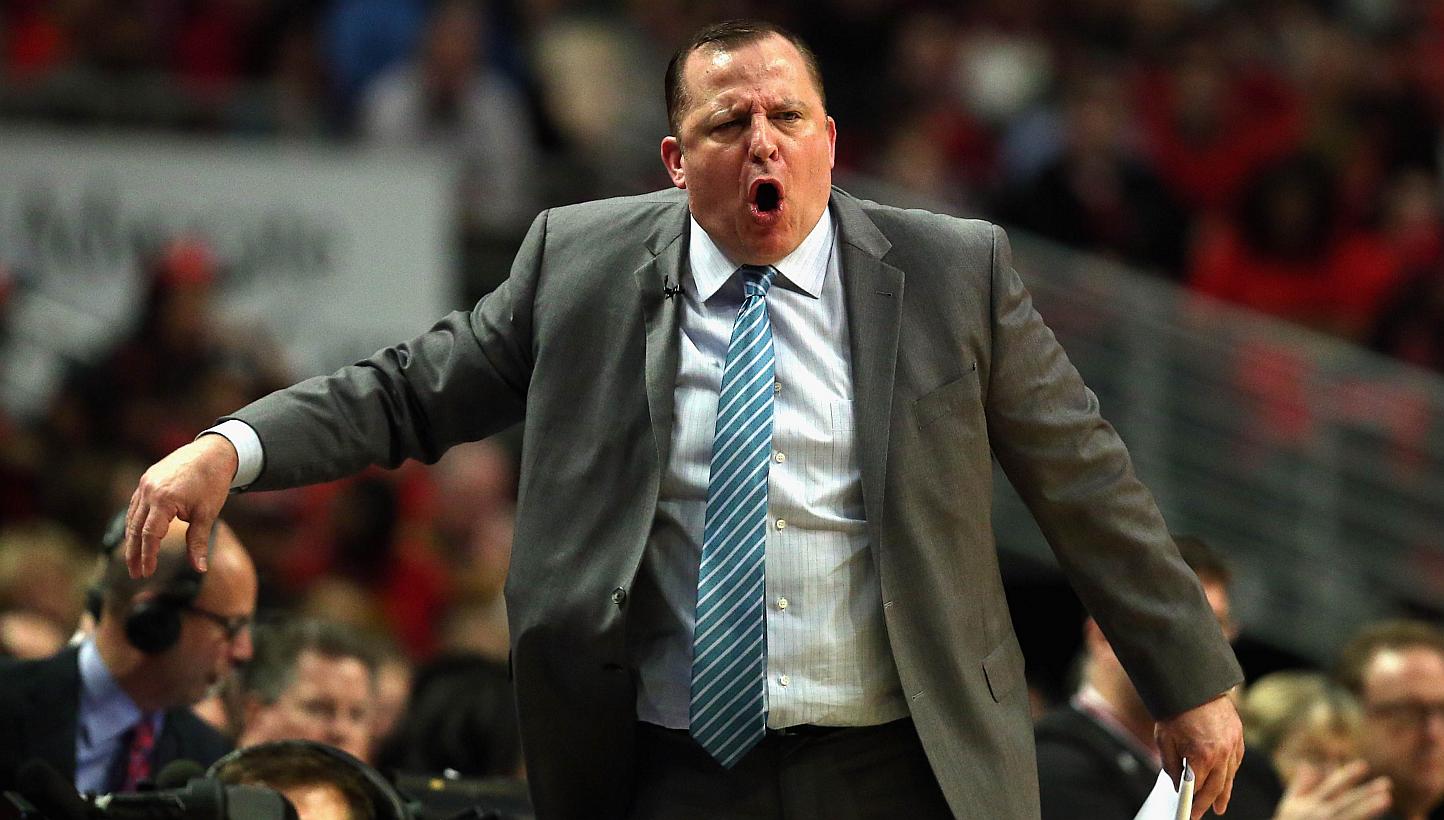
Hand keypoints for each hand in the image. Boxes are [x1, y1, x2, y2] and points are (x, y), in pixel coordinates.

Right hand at [124, 434, 237, 577]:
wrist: (213, 452)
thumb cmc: (212, 483)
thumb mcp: (207, 514)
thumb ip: (198, 542)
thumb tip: (200, 569)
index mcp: (163, 499)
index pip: (149, 535)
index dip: (148, 556)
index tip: (147, 573)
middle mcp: (148, 491)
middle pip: (135, 528)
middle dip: (134, 553)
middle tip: (135, 575)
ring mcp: (144, 484)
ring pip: (133, 517)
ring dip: (131, 539)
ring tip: (134, 560)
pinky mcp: (146, 480)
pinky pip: (136, 505)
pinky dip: (135, 522)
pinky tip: (136, 536)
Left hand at [1155, 694, 1243, 819]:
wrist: (1194, 685)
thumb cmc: (1175, 711)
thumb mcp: (1164, 741)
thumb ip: (1171, 766)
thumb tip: (1177, 784)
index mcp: (1202, 756)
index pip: (1198, 788)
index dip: (1193, 803)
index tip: (1190, 814)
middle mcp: (1221, 753)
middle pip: (1216, 786)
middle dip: (1208, 802)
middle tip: (1201, 814)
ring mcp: (1233, 745)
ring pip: (1229, 776)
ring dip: (1224, 793)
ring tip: (1220, 806)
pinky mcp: (1238, 736)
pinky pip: (1236, 761)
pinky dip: (1231, 773)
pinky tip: (1227, 780)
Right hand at [1273, 762, 1390, 819]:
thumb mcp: (1289, 806)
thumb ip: (1301, 785)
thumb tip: (1308, 763)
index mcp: (1311, 805)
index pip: (1332, 787)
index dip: (1348, 776)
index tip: (1364, 765)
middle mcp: (1318, 814)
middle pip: (1346, 802)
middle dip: (1366, 792)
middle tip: (1387, 784)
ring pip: (1351, 815)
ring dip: (1368, 808)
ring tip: (1387, 799)